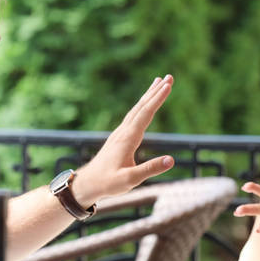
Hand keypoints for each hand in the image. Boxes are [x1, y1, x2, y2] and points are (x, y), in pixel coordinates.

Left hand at [75, 75, 175, 202]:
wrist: (87, 183)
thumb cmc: (108, 183)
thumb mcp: (130, 180)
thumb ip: (150, 169)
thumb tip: (171, 160)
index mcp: (127, 139)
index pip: (145, 114)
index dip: (157, 99)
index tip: (168, 85)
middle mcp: (123, 131)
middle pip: (141, 106)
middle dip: (156, 91)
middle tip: (169, 77)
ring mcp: (120, 133)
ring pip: (137, 109)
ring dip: (149, 95)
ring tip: (158, 82)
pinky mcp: (119, 137)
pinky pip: (133, 115)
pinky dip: (142, 105)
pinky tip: (145, 104)